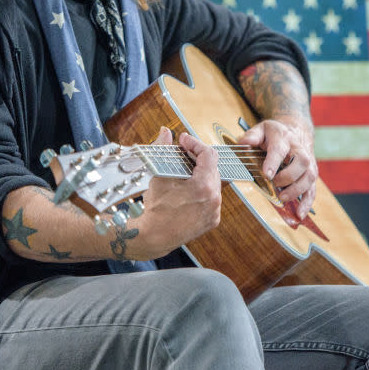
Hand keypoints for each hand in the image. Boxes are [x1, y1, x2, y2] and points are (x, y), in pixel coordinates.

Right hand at [135, 127, 221, 256]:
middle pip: (213, 168)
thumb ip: (164, 150)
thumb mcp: (159, 176)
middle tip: (183, 153)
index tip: (183, 142)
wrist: (154, 237)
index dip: (195, 144)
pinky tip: (189, 188)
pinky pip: (212, 198)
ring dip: (201, 174)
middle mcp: (214, 199)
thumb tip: (165, 132)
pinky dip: (203, 190)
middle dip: (198, 158)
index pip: (209, 155)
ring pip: (214, 183)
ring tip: (185, 170)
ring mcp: (215, 211)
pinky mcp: (212, 220)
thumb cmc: (156, 209)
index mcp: (204, 187)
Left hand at [239, 117, 317, 217]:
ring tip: (284, 198)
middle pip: (301, 162)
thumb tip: (243, 143)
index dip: (273, 162)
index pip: (279, 149)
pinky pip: (313, 188)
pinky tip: (299, 214)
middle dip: (288, 176)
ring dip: (297, 190)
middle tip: (275, 184)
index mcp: (283, 138)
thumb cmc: (274, 134)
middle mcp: (299, 149)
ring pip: (309, 176)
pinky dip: (307, 202)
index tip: (267, 175)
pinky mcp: (311, 173)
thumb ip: (252, 136)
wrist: (295, 130)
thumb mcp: (261, 129)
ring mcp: (308, 162)